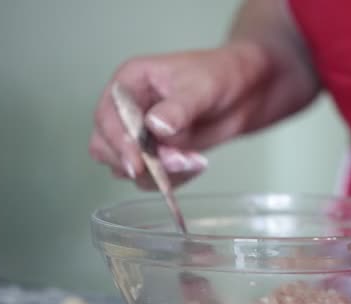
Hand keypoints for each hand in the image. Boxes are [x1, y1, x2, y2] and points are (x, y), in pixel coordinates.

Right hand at [89, 41, 271, 188]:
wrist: (245, 93)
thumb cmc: (221, 76)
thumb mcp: (202, 88)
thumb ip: (179, 108)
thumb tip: (154, 126)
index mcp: (130, 82)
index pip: (107, 116)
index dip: (118, 142)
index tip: (137, 163)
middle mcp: (127, 109)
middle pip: (105, 146)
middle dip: (139, 161)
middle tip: (177, 162)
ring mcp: (140, 134)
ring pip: (126, 167)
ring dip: (158, 173)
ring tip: (194, 161)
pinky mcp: (156, 154)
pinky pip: (150, 178)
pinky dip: (171, 179)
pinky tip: (196, 164)